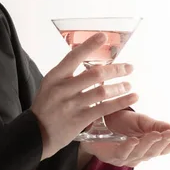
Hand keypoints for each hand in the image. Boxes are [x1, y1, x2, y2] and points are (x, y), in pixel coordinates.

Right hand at [31, 33, 137, 160]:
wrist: (37, 133)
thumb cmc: (46, 106)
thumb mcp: (50, 85)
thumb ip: (67, 74)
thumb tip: (89, 62)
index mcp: (55, 77)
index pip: (74, 56)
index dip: (89, 45)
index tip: (103, 36)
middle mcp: (63, 89)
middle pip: (94, 74)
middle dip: (115, 69)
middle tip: (129, 67)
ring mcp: (72, 105)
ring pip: (102, 91)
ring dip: (120, 87)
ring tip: (129, 84)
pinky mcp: (80, 119)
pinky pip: (105, 108)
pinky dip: (121, 102)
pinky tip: (132, 98)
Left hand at [80, 109, 169, 166]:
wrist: (97, 122)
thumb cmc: (121, 124)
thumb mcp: (141, 121)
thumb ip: (156, 126)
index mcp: (148, 148)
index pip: (163, 149)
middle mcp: (138, 155)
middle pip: (153, 152)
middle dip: (163, 143)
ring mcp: (125, 158)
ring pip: (139, 153)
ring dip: (148, 144)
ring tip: (156, 135)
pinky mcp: (111, 155)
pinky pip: (121, 152)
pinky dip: (128, 147)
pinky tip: (134, 140)